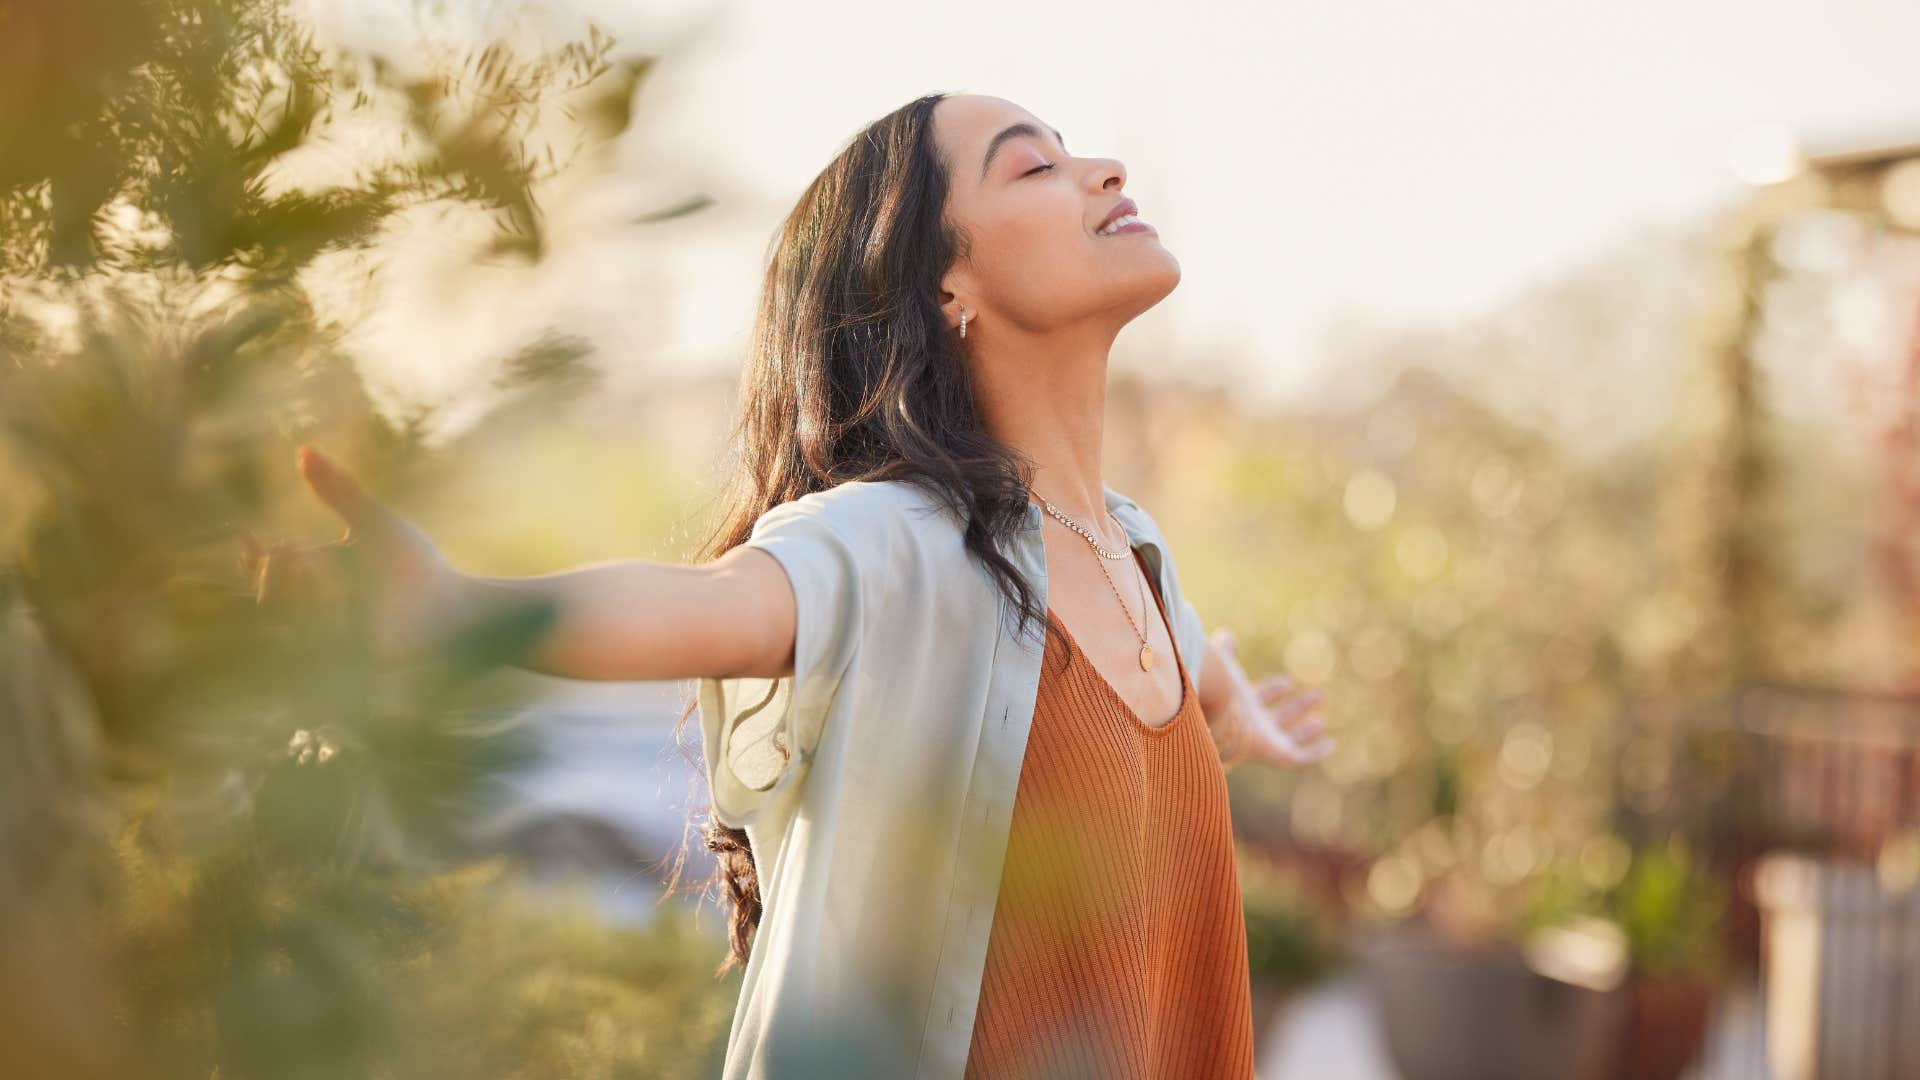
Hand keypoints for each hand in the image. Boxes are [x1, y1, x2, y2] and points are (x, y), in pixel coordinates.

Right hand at [241, 444, 461, 663]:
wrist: (456, 608)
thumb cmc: (417, 567)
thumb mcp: (374, 523)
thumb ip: (340, 490)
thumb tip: (303, 450)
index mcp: (317, 577)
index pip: (267, 570)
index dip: (251, 558)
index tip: (246, 537)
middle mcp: (315, 612)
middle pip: (268, 596)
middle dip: (276, 572)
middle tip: (297, 552)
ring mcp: (329, 642)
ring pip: (286, 622)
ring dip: (302, 592)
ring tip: (326, 573)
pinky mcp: (345, 666)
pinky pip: (314, 650)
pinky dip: (324, 621)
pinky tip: (343, 603)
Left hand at [1207, 627, 1332, 769]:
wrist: (1217, 715)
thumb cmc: (1219, 690)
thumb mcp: (1225, 666)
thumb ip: (1225, 652)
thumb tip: (1226, 634)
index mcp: (1240, 706)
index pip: (1259, 699)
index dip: (1273, 691)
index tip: (1287, 682)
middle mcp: (1254, 726)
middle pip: (1278, 719)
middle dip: (1297, 708)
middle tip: (1318, 695)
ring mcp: (1266, 742)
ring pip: (1289, 739)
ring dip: (1306, 730)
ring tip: (1321, 721)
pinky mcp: (1278, 755)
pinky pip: (1300, 758)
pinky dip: (1315, 752)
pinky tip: (1330, 744)